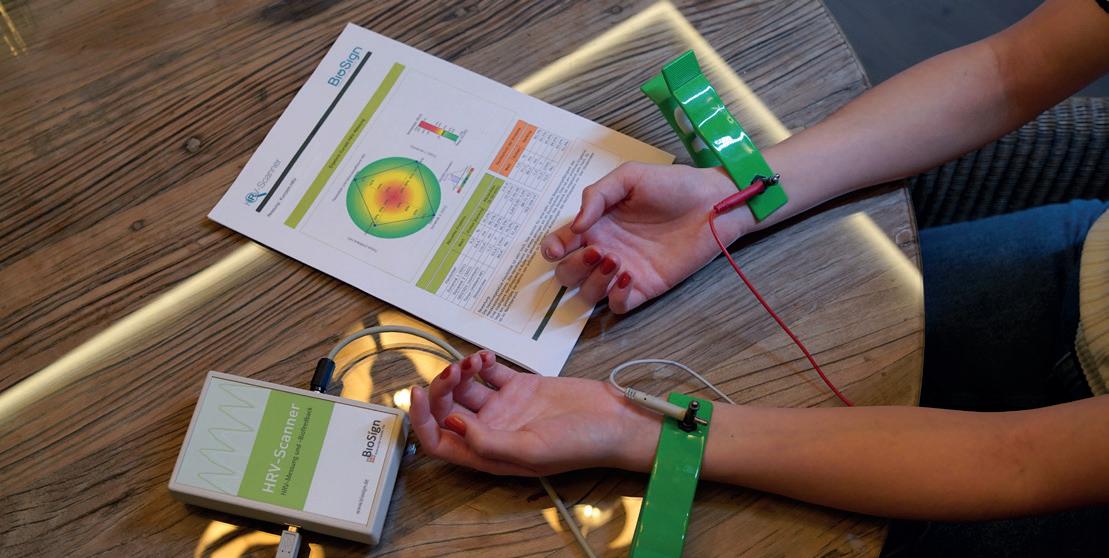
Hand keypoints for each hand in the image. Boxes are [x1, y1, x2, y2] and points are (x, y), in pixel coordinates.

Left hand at [410, 351, 659, 475]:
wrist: (616, 420)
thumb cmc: (581, 445)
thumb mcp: (531, 450)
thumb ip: (486, 441)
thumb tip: (448, 421)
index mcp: (489, 455)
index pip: (440, 441)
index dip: (422, 420)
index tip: (418, 392)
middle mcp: (492, 431)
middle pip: (448, 410)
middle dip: (442, 387)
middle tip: (454, 370)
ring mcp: (506, 408)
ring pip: (465, 388)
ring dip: (461, 371)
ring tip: (475, 361)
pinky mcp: (521, 386)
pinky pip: (490, 374)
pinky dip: (482, 362)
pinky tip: (487, 356)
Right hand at [540, 162, 746, 312]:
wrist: (712, 203)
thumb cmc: (673, 185)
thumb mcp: (630, 176)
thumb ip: (597, 195)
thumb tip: (577, 226)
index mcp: (596, 224)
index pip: (561, 244)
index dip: (552, 248)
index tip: (559, 246)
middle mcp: (605, 250)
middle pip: (568, 274)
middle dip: (572, 267)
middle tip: (595, 251)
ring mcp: (623, 272)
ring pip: (588, 294)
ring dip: (592, 281)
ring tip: (615, 260)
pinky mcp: (645, 288)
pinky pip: (618, 306)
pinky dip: (616, 297)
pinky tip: (628, 276)